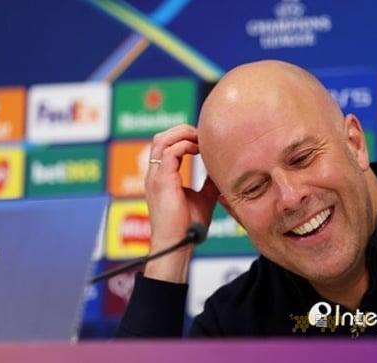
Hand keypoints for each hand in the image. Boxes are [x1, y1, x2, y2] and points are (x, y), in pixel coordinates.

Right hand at [144, 124, 219, 282]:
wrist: (178, 245)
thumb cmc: (188, 228)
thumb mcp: (203, 199)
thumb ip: (209, 183)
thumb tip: (222, 171)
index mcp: (160, 177)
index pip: (166, 146)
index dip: (184, 137)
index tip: (204, 140)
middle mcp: (154, 174)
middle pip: (161, 137)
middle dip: (182, 130)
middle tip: (203, 135)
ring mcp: (155, 177)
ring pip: (162, 140)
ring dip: (183, 134)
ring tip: (200, 139)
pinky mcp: (161, 181)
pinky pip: (170, 152)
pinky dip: (185, 146)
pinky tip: (199, 151)